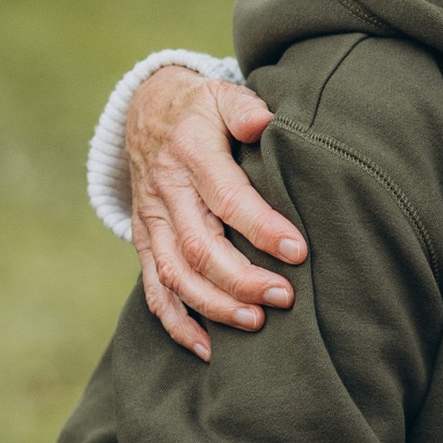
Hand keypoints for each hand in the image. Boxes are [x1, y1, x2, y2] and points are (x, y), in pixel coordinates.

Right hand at [125, 67, 307, 356]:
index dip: (261, 227)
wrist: (146, 112)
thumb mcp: (221, 94)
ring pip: (175, 274)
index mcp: (191, 153)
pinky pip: (154, 289)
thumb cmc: (200, 107)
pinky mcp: (145, 242)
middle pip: (198, 246)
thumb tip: (265, 122)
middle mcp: (166, 192)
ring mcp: (152, 220)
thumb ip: (244, 107)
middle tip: (285, 297)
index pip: (227, 198)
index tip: (298, 250)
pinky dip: (177, 323)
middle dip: (241, 278)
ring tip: (256, 323)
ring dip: (213, 305)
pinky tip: (208, 348)